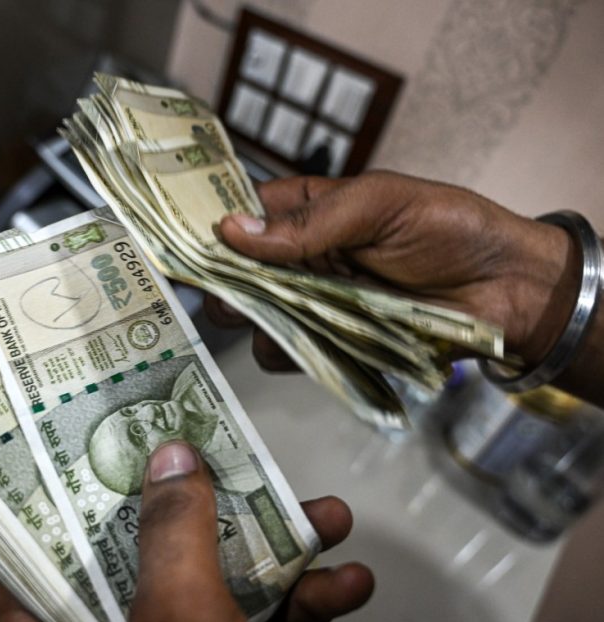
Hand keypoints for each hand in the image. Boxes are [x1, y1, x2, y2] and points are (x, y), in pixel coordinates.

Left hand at [0, 441, 372, 621]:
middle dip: (207, 508)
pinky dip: (304, 606)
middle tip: (234, 456)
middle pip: (143, 555)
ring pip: (215, 586)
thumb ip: (173, 535)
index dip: (67, 490)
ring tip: (328, 516)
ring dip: (281, 552)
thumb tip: (170, 457)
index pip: (38, 554)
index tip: (98, 433)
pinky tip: (348, 583)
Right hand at [205, 171, 580, 370]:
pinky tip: (309, 345)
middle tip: (228, 294)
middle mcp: (299, 256)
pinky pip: (285, 353)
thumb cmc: (449, 230)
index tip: (179, 249)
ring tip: (279, 318)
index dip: (207, 229)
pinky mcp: (329, 342)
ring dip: (255, 322)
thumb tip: (232, 231)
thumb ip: (309, 222)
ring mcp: (312, 302)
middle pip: (235, 273)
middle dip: (225, 285)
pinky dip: (287, 354)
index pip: (239, 214)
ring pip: (253, 318)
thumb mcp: (380, 206)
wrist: (505, 290)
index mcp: (307, 209)